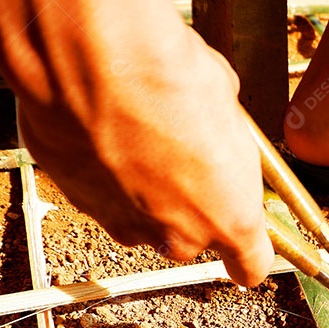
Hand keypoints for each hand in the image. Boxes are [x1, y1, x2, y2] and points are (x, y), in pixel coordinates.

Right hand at [0, 0, 273, 285]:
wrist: (92, 60)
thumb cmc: (170, 78)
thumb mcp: (225, 103)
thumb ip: (225, 135)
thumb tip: (215, 119)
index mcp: (230, 218)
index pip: (250, 265)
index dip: (247, 255)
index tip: (243, 243)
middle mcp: (177, 235)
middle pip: (189, 238)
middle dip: (187, 207)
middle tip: (180, 156)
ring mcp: (124, 222)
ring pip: (141, 218)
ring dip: (140, 188)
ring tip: (135, 135)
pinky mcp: (78, 201)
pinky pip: (97, 192)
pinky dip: (99, 168)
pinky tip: (100, 128)